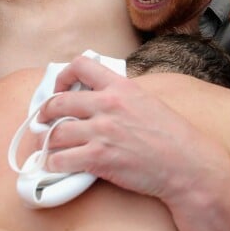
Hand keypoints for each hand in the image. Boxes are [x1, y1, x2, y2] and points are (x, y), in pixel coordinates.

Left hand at [38, 56, 222, 202]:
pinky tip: (56, 165)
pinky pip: (61, 159)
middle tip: (42, 121)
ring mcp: (102, 131)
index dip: (62, 76)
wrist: (187, 165)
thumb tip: (99, 95)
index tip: (59, 89)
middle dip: (45, 113)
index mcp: (121, 86)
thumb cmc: (172, 135)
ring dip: (47, 141)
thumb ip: (121, 95)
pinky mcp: (99, 157)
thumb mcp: (147, 101)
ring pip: (56, 132)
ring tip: (47, 146)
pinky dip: (54, 163)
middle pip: (59, 102)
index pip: (80, 65)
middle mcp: (108, 105)